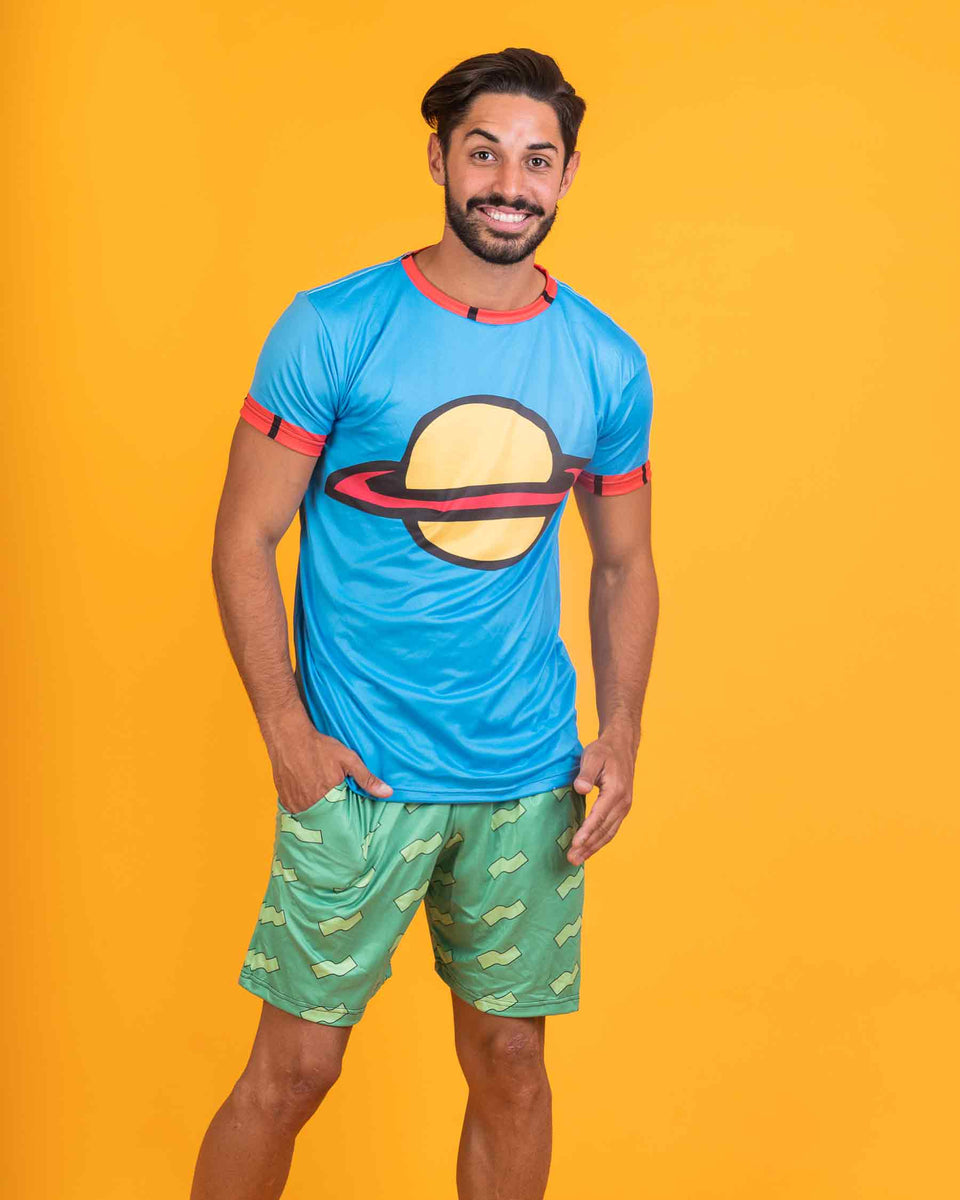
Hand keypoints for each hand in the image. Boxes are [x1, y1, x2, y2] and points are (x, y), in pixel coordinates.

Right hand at [261, 704, 392, 813]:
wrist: (288, 737)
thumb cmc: (319, 747)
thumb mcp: (348, 759)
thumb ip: (367, 778)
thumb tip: (388, 792)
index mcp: (328, 796)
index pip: (342, 818)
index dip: (347, 818)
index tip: (350, 817)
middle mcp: (310, 804)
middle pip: (326, 819)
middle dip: (332, 817)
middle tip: (337, 812)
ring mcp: (295, 803)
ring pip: (311, 817)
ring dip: (318, 814)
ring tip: (322, 803)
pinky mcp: (285, 800)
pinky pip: (297, 813)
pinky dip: (304, 809)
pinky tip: (309, 799)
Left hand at [567, 730, 636, 865]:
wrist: (622, 746)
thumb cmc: (604, 751)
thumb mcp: (593, 756)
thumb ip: (586, 773)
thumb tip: (580, 788)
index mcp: (615, 791)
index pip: (599, 817)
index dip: (586, 832)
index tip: (575, 844)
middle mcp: (623, 803)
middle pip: (604, 830)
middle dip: (588, 846)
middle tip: (572, 859)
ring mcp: (624, 807)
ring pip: (609, 833)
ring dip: (593, 848)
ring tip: (578, 859)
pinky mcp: (621, 809)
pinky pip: (611, 829)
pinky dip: (600, 841)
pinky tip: (589, 848)